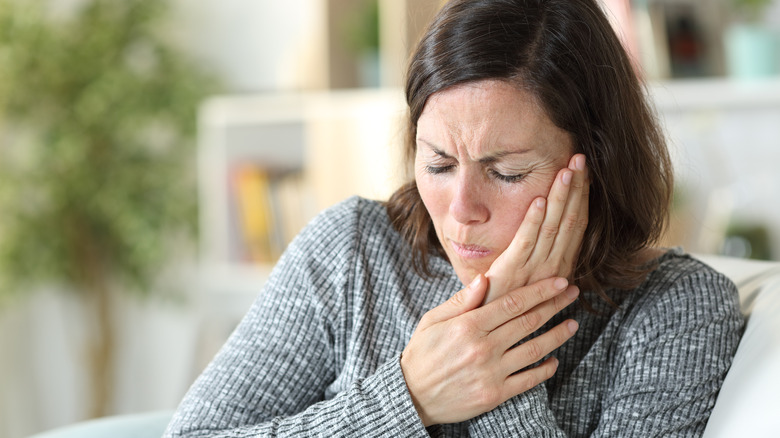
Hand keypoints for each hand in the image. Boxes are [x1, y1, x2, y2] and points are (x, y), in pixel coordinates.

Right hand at [401, 275, 578, 426]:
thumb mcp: (433, 320)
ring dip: (557, 335)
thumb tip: (485, 278)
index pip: (513, 303)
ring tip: (573, 324)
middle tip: (573, 294)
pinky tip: (554, 360)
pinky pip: (528, 380)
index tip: (559, 281)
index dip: (540, 291)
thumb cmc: (422, 353)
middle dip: (555, 305)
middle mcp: (483, 347)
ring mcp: (491, 372)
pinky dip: (545, 370)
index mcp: (468, 325)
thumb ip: (461, 300)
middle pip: (528, 322)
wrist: (412, 395)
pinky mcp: (495, 394)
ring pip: (534, 349)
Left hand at [484, 154, 588, 303]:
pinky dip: (533, 220)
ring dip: (560, 197)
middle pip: (569, 220)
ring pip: (552, 227)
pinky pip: (525, 241)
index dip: (582, 197)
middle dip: (576, 188)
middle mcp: (553, 267)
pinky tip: (538, 199)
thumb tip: (565, 266)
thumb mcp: (532, 282)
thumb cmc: (507, 303)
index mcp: (560, 267)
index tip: (585, 171)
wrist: (489, 330)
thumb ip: (544, 266)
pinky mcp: (511, 272)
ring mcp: (533, 269)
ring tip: (567, 170)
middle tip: (581, 158)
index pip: (576, 225)